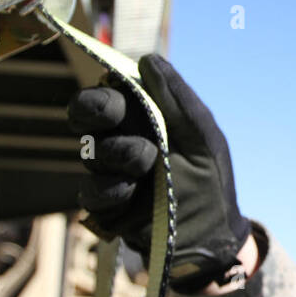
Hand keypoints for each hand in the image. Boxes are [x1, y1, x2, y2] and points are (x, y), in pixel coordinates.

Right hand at [67, 55, 251, 292]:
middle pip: (83, 117)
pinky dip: (112, 191)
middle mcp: (119, 142)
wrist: (212, 237)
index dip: (103, 92)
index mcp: (142, 120)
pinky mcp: (105, 208)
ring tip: (148, 164)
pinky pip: (91, 193)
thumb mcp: (203, 137)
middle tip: (114, 116)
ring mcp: (109, 175)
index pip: (106, 95)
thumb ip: (178, 100)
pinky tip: (133, 194)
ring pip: (90, 153)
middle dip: (95, 113)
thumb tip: (147, 59)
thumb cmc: (210, 180)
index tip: (116, 94)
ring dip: (119, 155)